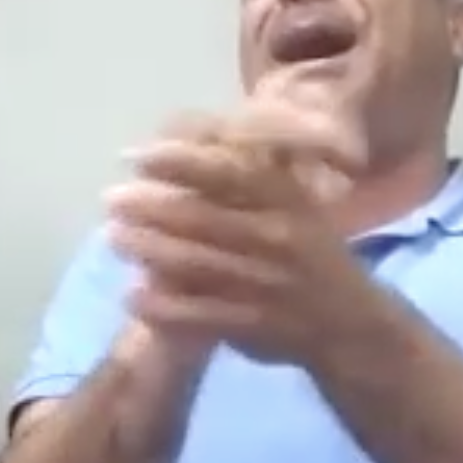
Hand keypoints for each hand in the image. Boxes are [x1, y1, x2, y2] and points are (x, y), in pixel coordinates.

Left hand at [103, 105, 385, 366]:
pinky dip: (162, 306)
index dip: (174, 161)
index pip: (225, 172)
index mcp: (287, 200)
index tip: (133, 156)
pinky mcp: (254, 325)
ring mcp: (265, 284)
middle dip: (148, 207)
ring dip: (147, 250)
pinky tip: (132, 296)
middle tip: (110, 199)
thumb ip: (247, 176)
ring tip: (112, 238)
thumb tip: (185, 137)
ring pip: (194, 264)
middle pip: (200, 218)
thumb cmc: (311, 251)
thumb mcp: (295, 203)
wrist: (351, 324)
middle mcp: (278, 238)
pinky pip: (199, 315)